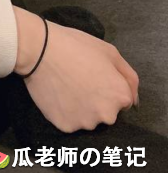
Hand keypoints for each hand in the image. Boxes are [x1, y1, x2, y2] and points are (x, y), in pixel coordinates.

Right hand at [19, 17, 138, 132]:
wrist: (39, 49)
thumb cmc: (76, 46)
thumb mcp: (110, 52)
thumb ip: (129, 77)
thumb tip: (133, 100)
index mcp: (120, 96)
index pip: (123, 100)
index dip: (108, 86)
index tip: (93, 74)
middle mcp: (107, 115)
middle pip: (106, 112)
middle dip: (97, 100)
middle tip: (79, 80)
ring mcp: (86, 123)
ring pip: (88, 119)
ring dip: (81, 108)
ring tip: (66, 86)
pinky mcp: (66, 127)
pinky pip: (69, 122)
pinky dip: (64, 112)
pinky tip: (57, 95)